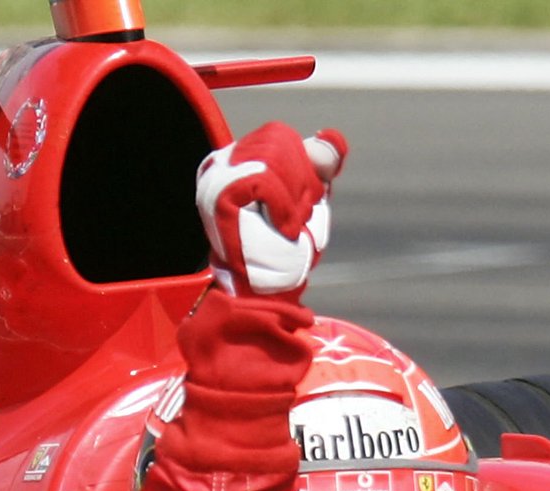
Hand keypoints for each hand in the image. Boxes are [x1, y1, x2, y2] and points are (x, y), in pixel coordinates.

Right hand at [195, 122, 346, 298]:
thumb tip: (332, 138)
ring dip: (294, 198)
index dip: (303, 168)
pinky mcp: (219, 194)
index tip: (301, 208)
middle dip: (301, 181)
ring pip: (273, 156)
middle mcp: (220, 164)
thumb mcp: (309, 201)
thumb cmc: (285, 253)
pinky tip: (284, 230)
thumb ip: (319, 167)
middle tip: (297, 221)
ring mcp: (216, 177)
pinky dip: (285, 206)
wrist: (267, 295)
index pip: (280, 137)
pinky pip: (265, 178)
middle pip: (278, 139)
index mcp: (238, 162)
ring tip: (289, 229)